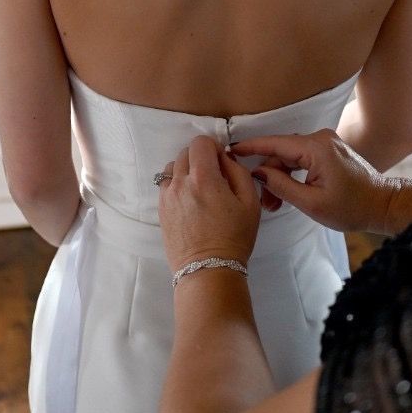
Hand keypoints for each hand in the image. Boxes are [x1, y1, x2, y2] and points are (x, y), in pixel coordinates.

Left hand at [157, 136, 260, 272]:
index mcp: (203, 178)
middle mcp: (180, 182)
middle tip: (214, 176)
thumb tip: (224, 158)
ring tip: (199, 188)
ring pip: (172, 167)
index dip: (213, 146)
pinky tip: (189, 200)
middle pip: (185, 152)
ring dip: (186, 169)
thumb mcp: (250, 202)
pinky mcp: (161, 209)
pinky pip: (165, 184)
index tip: (222, 161)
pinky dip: (176, 184)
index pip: (200, 142)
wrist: (208, 270)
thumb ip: (238, 171)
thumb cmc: (234, 237)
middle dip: (200, 157)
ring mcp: (167, 196)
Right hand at [230, 129, 398, 233]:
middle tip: (264, 203)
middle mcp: (321, 138)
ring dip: (280, 177)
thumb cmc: (352, 207)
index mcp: (316, 148)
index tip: (230, 150)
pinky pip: (302, 158)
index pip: (274, 144)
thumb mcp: (311, 202)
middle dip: (268, 175)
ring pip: (290, 157)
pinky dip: (292, 174)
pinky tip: (287, 192)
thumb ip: (280, 185)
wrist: (383, 205)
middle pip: (281, 152)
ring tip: (275, 203)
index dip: (250, 148)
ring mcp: (326, 143)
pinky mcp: (329, 150)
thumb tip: (258, 173)